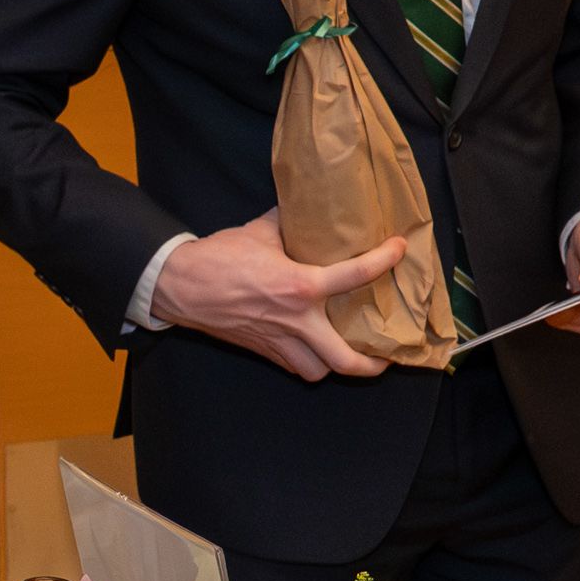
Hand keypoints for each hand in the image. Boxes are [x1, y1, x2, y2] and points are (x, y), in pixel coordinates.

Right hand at [149, 213, 407, 382]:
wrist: (180, 284)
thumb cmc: (219, 256)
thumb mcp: (261, 230)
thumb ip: (291, 224)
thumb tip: (309, 209)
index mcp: (300, 286)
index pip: (356, 275)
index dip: (384, 260)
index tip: (399, 250)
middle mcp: (295, 321)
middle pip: (345, 360)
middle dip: (372, 364)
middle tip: (387, 355)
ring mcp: (278, 340)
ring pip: (318, 371)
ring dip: (334, 365)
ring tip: (347, 352)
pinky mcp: (262, 349)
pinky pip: (293, 366)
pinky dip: (307, 361)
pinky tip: (311, 347)